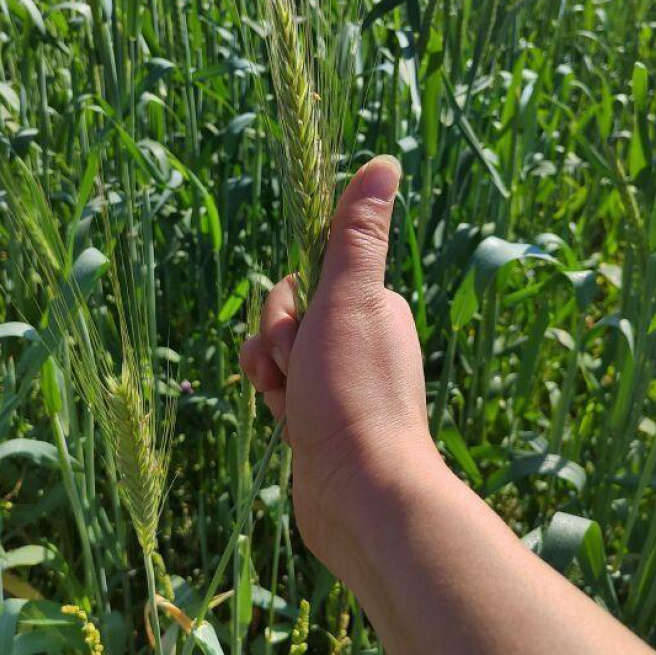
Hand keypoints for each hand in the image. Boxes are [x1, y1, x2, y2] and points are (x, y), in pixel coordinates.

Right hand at [239, 155, 434, 577]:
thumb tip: (385, 162)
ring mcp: (340, 381)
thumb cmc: (355, 391)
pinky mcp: (321, 418)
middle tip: (297, 368)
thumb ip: (358, 233)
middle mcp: (360, 340)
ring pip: (279, 352)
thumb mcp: (352, 299)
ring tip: (287, 402)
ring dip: (270, 371)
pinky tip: (284, 421)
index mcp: (372, 307)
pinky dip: (275, 400)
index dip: (290, 302)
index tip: (303, 329)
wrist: (359, 492)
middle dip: (277, 339)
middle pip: (287, 314)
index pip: (307, 278)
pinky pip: (281, 389)